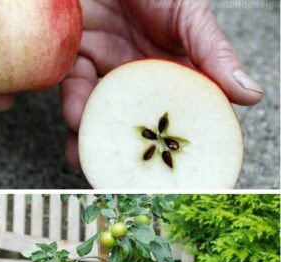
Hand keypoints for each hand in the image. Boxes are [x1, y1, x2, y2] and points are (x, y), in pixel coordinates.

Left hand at [62, 0, 263, 168]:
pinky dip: (73, 109)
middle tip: (123, 183)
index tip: (179, 179)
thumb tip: (251, 96)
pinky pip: (72, 91)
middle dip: (127, 155)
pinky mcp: (74, 62)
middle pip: (133, 125)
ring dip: (92, 141)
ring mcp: (105, 71)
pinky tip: (76, 122)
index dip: (179, 147)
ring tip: (89, 162)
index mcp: (173, 71)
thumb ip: (214, 53)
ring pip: (99, 116)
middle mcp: (137, 78)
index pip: (180, 115)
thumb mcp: (190, 15)